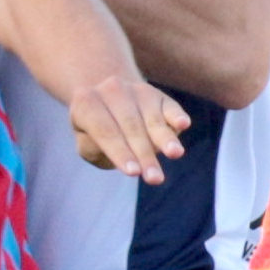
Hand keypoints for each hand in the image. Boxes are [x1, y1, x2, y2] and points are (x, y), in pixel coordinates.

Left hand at [67, 77, 189, 183]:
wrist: (107, 99)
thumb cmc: (95, 131)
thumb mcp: (86, 143)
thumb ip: (95, 148)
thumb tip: (122, 152)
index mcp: (86, 103)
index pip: (105, 131)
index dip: (120, 152)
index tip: (133, 172)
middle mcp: (112, 91)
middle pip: (131, 127)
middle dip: (144, 154)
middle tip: (154, 178)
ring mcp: (138, 90)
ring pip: (152, 119)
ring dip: (165, 139)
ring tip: (175, 154)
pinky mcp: (160, 96)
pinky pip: (170, 107)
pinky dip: (176, 115)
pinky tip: (183, 124)